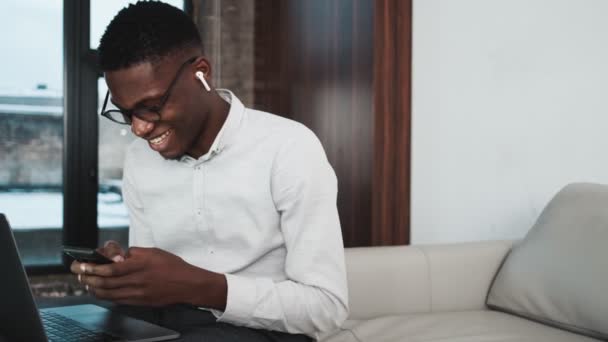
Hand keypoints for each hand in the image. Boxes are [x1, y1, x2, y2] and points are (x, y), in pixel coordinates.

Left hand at [70, 247, 226, 307]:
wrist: (187, 284)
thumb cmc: (172, 266)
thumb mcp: (153, 251)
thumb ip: (133, 253)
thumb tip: (116, 257)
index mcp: (140, 264)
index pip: (111, 268)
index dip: (94, 268)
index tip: (84, 264)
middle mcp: (138, 280)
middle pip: (106, 282)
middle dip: (88, 278)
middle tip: (78, 274)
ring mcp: (138, 293)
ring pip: (109, 293)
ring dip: (93, 288)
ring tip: (85, 283)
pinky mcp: (140, 302)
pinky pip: (118, 300)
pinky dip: (105, 296)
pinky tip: (100, 292)